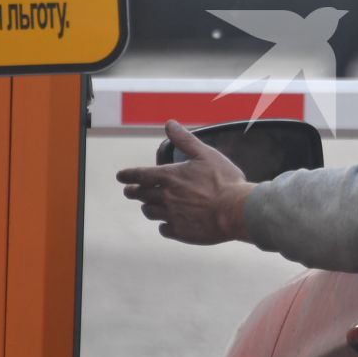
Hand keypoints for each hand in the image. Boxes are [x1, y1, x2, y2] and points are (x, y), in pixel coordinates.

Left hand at [117, 121, 252, 244]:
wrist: (236, 210)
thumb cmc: (224, 181)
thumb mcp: (206, 154)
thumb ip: (185, 140)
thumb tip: (170, 124)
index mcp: (170, 177)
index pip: (140, 175)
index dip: (128, 175)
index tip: (121, 176)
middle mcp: (166, 197)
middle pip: (141, 195)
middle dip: (133, 192)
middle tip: (130, 191)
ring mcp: (172, 215)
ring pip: (150, 212)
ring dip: (147, 208)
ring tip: (148, 207)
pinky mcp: (181, 232)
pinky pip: (164, 229)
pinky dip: (163, 225)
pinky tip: (168, 224)